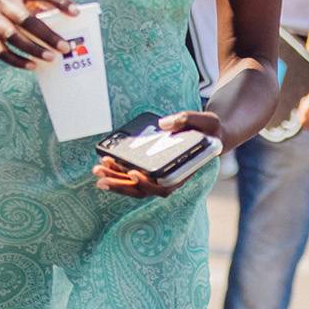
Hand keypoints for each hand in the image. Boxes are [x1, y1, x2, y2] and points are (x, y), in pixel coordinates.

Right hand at [0, 0, 73, 68]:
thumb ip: (31, 3)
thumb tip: (58, 18)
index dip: (60, 1)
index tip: (76, 12)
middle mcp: (3, 2)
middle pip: (28, 20)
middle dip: (48, 35)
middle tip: (64, 47)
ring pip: (15, 38)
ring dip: (34, 50)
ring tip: (50, 58)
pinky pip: (2, 51)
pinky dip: (17, 60)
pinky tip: (31, 66)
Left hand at [93, 109, 222, 197]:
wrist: (212, 135)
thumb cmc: (210, 129)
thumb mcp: (206, 120)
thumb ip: (187, 119)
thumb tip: (163, 123)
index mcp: (183, 172)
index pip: (163, 187)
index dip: (147, 184)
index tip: (132, 174)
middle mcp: (170, 179)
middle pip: (142, 189)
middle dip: (120, 184)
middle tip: (100, 175)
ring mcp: (160, 177)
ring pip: (134, 186)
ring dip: (114, 180)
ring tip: (97, 170)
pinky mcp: (152, 170)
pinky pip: (132, 177)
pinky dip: (118, 173)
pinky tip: (104, 164)